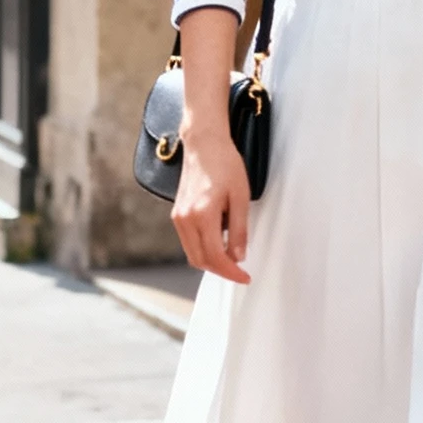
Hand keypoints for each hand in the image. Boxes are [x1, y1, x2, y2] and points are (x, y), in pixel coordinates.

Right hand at [172, 129, 251, 282]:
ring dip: (211, 261)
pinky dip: (203, 249)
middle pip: (201, 260)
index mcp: (202, 214)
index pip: (216, 256)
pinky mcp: (177, 214)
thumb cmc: (225, 164)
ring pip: (192, 254)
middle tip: (240, 271)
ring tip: (232, 257)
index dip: (231, 272)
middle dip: (221, 270)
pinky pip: (189, 242)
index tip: (245, 277)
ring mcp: (178, 217)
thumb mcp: (241, 196)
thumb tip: (238, 256)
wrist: (204, 144)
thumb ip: (239, 229)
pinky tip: (219, 242)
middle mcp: (185, 219)